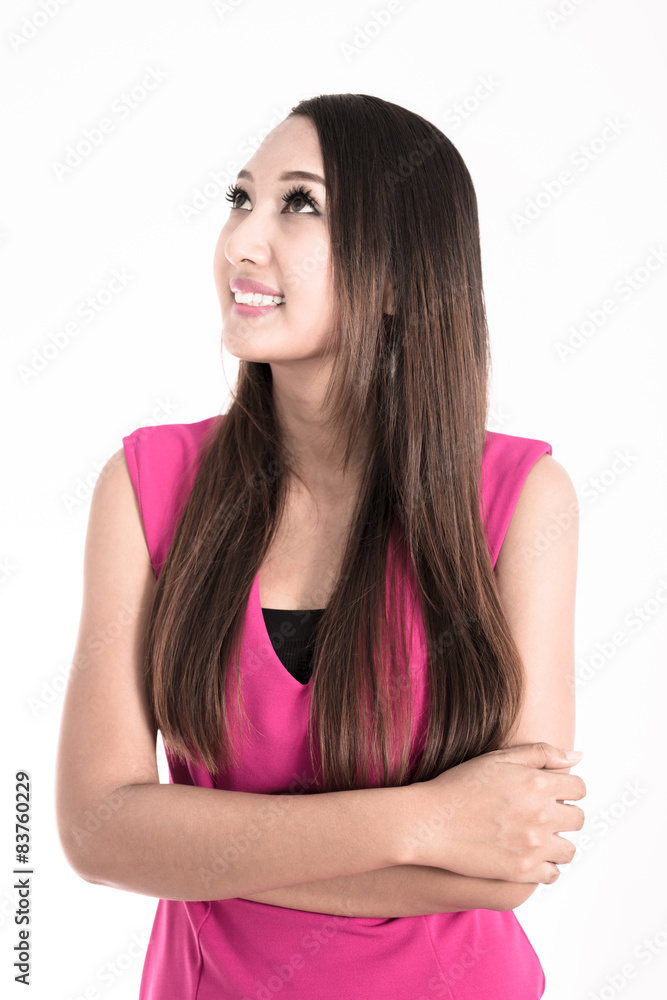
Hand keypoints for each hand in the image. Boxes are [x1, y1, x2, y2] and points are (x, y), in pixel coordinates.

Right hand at [407, 742, 585, 884]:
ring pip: (569, 849)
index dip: (566, 789)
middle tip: (540, 814)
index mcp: (537, 783)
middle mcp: (541, 815)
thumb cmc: (459, 787)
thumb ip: (542, 754)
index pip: (579, 788)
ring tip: (534, 836)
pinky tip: (526, 854)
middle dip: (563, 814)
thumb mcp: (499, 759)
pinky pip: (552, 873)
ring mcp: (533, 846)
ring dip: (557, 842)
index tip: (552, 793)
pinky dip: (544, 865)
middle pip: (578, 818)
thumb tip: (578, 756)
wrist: (430, 823)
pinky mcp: (523, 871)